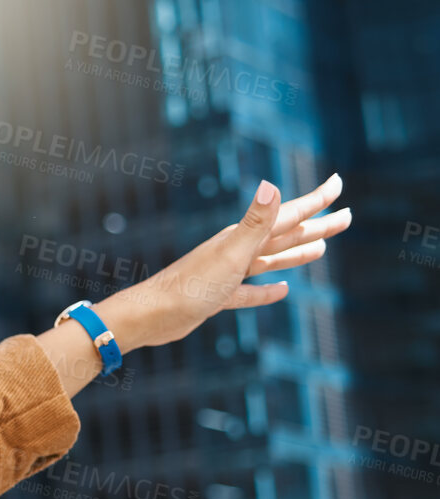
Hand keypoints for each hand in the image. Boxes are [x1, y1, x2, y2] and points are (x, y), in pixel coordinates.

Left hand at [97, 174, 350, 350]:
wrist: (152, 315)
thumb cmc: (190, 285)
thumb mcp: (231, 254)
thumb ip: (255, 223)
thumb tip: (272, 186)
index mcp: (243, 237)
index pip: (288, 214)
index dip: (315, 200)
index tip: (338, 183)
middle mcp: (236, 250)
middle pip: (284, 236)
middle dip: (316, 226)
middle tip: (346, 216)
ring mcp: (227, 274)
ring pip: (270, 261)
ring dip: (296, 254)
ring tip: (322, 249)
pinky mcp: (217, 297)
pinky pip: (249, 292)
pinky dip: (268, 290)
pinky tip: (283, 290)